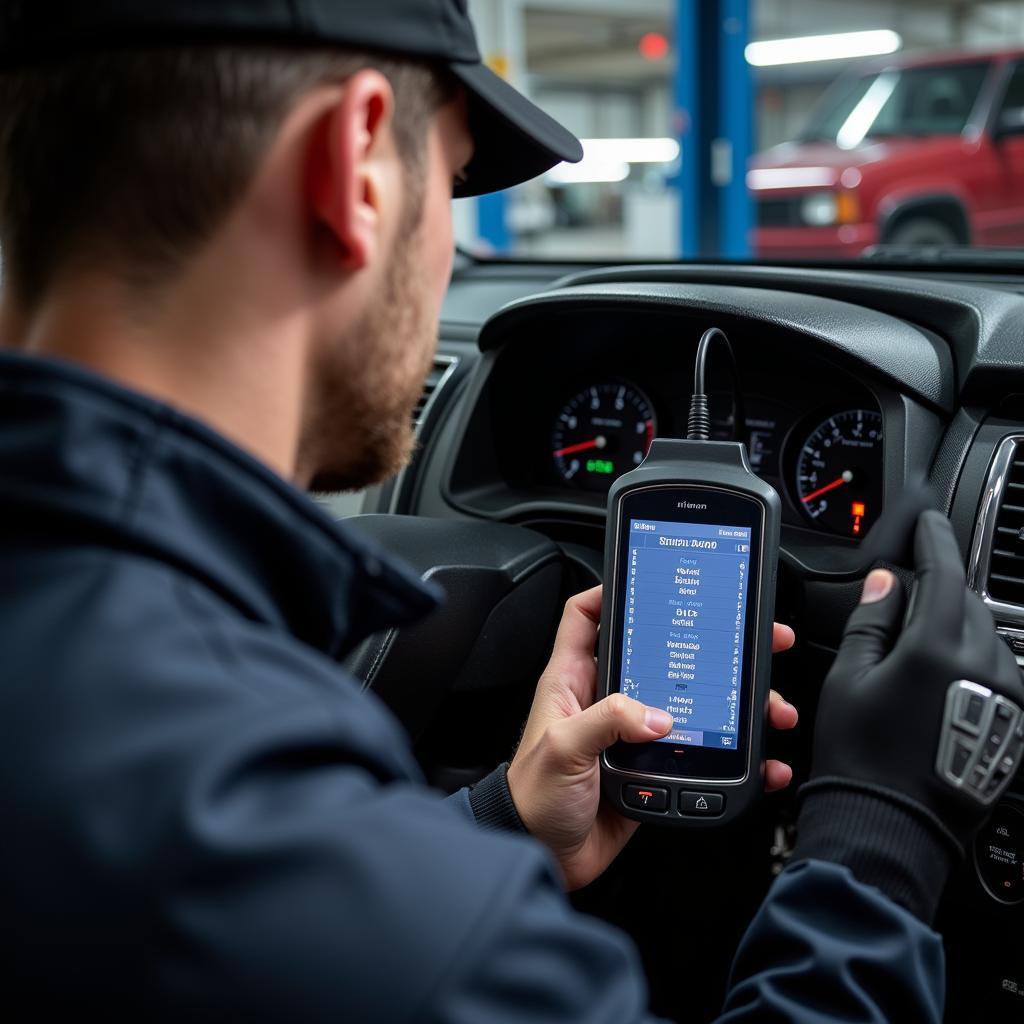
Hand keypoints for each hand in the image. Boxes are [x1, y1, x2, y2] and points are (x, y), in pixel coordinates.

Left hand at [506, 585, 797, 889]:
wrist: (539, 856)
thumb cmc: (531, 798)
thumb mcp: (562, 748)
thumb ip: (605, 721)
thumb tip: (657, 714)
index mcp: (574, 681)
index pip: (588, 617)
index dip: (612, 591)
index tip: (652, 580)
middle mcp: (605, 702)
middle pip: (661, 657)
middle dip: (707, 645)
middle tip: (750, 637)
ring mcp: (631, 736)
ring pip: (691, 704)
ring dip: (734, 703)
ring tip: (769, 706)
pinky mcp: (652, 770)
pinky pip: (700, 754)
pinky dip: (734, 760)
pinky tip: (761, 763)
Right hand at [808, 511, 1023, 848]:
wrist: (890, 824)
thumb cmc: (859, 754)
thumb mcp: (848, 678)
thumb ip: (872, 621)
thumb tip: (887, 582)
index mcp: (938, 649)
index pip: (946, 573)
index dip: (935, 541)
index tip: (928, 523)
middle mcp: (983, 668)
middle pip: (968, 603)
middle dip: (940, 590)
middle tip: (905, 595)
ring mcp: (1006, 699)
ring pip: (987, 637)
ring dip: (957, 628)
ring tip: (917, 648)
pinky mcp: (1014, 724)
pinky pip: (998, 672)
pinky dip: (971, 660)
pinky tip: (939, 680)